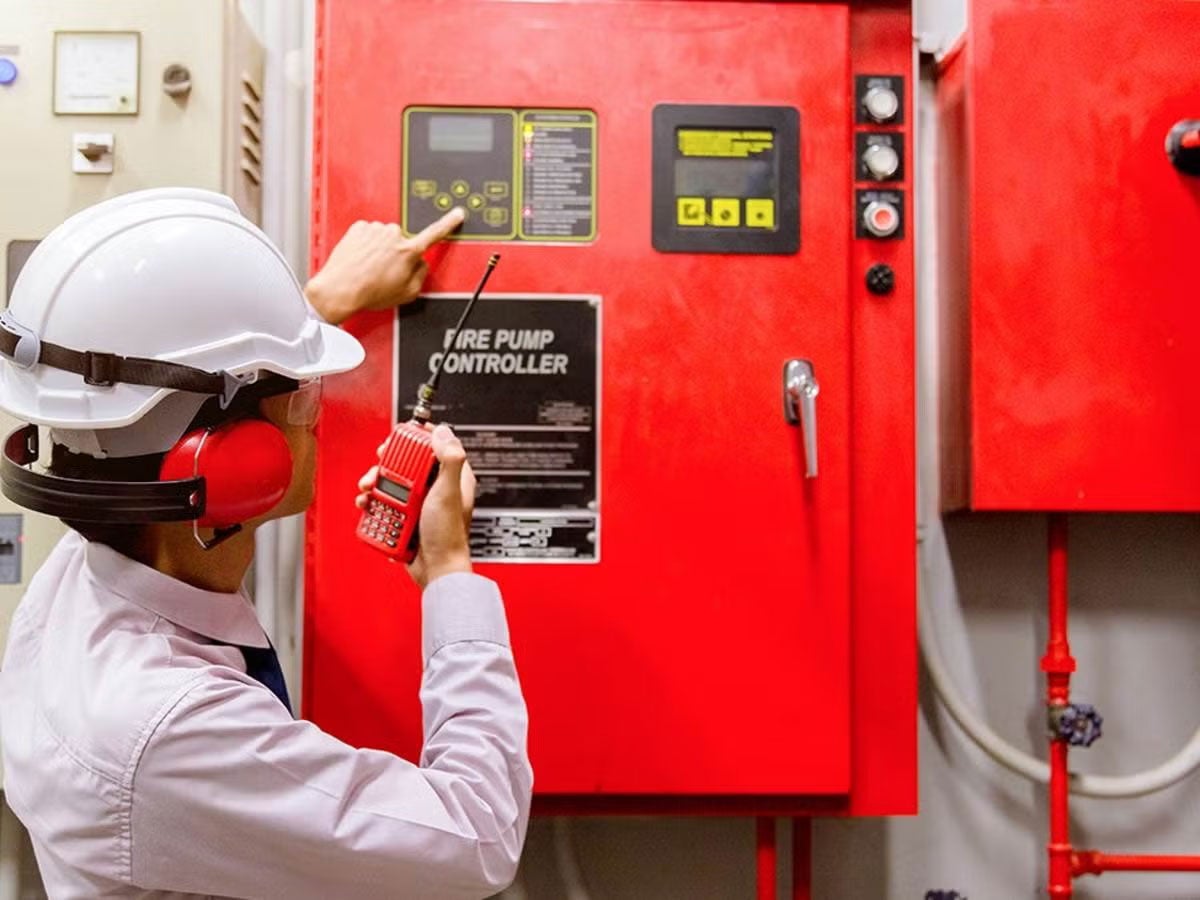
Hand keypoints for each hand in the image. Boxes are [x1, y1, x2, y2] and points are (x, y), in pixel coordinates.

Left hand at [305, 208, 465, 324]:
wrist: (340, 289)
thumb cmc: (368, 292)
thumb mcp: (407, 293)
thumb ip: (421, 275)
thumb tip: (421, 265)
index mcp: (408, 251)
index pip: (435, 234)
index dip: (449, 223)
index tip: (457, 214)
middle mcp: (392, 236)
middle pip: (403, 240)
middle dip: (398, 252)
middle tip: (386, 271)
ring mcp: (374, 230)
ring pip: (384, 237)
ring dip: (379, 249)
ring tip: (369, 268)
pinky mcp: (358, 228)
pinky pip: (368, 234)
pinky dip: (365, 245)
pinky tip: (360, 260)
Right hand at [356, 424, 475, 587]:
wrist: (435, 569)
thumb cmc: (448, 535)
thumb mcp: (448, 492)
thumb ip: (449, 460)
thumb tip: (444, 433)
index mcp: (451, 477)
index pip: (434, 446)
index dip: (417, 438)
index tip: (402, 434)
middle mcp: (434, 488)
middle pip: (406, 462)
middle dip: (388, 462)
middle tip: (379, 462)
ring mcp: (418, 503)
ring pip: (391, 482)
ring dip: (376, 483)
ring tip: (369, 488)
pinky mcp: (404, 517)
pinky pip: (384, 503)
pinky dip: (373, 502)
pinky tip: (369, 504)